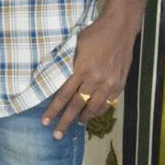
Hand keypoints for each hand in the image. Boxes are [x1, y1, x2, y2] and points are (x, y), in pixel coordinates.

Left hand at [41, 15, 136, 139]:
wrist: (119, 29)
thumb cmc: (93, 34)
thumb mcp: (75, 46)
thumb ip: (68, 64)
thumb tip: (57, 80)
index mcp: (81, 68)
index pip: (64, 95)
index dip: (54, 109)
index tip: (45, 120)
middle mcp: (94, 79)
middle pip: (76, 106)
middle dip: (65, 121)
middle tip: (56, 135)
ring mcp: (108, 83)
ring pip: (93, 108)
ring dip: (83, 118)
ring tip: (75, 125)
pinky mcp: (119, 84)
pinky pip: (107, 104)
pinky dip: (99, 111)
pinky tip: (92, 114)